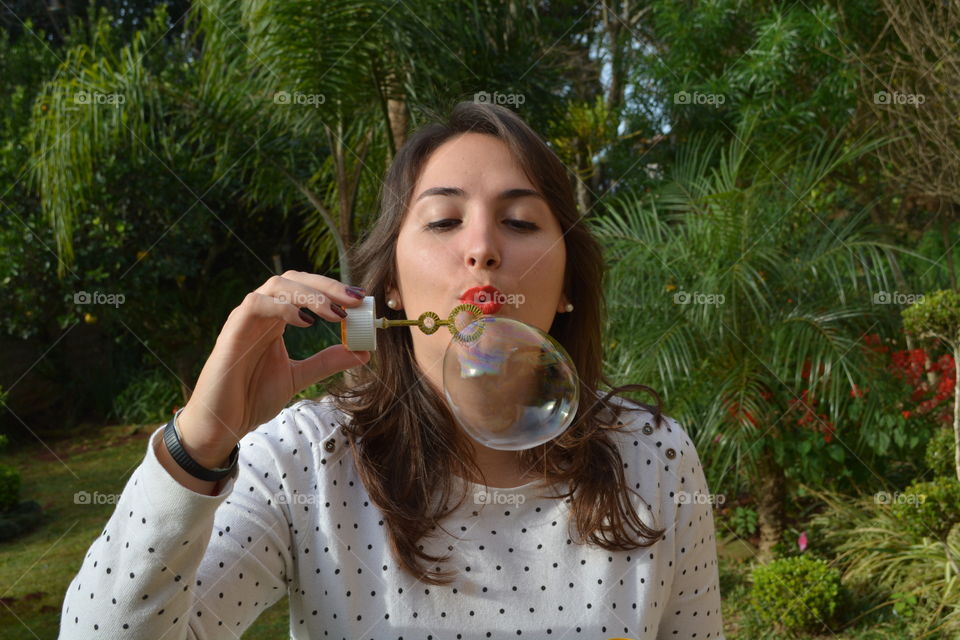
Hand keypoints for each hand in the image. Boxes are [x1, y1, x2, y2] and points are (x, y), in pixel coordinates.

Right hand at [174, 272, 368, 466]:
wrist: (222, 424)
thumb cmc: (252, 397)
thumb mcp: (299, 377)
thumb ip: (327, 362)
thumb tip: (363, 352)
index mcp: (277, 319)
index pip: (307, 289)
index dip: (333, 290)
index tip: (361, 300)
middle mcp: (262, 312)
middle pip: (295, 279)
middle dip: (328, 286)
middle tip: (355, 300)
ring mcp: (245, 318)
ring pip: (277, 284)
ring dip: (310, 294)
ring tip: (335, 313)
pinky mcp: (232, 330)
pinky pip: (256, 304)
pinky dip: (282, 306)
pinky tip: (304, 321)